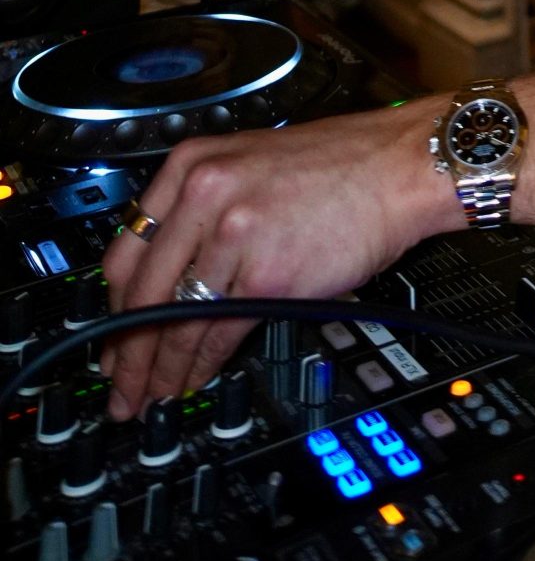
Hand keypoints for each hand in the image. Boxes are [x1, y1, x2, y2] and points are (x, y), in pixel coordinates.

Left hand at [101, 98, 455, 413]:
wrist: (400, 167)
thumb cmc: (342, 166)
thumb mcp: (251, 165)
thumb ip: (204, 210)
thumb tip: (170, 272)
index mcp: (193, 165)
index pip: (125, 250)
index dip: (112, 307)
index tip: (109, 336)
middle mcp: (204, 195)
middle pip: (141, 292)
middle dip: (126, 350)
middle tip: (120, 382)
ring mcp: (233, 235)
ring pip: (176, 319)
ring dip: (160, 368)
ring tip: (152, 395)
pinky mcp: (265, 274)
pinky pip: (217, 332)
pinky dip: (200, 365)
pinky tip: (193, 380)